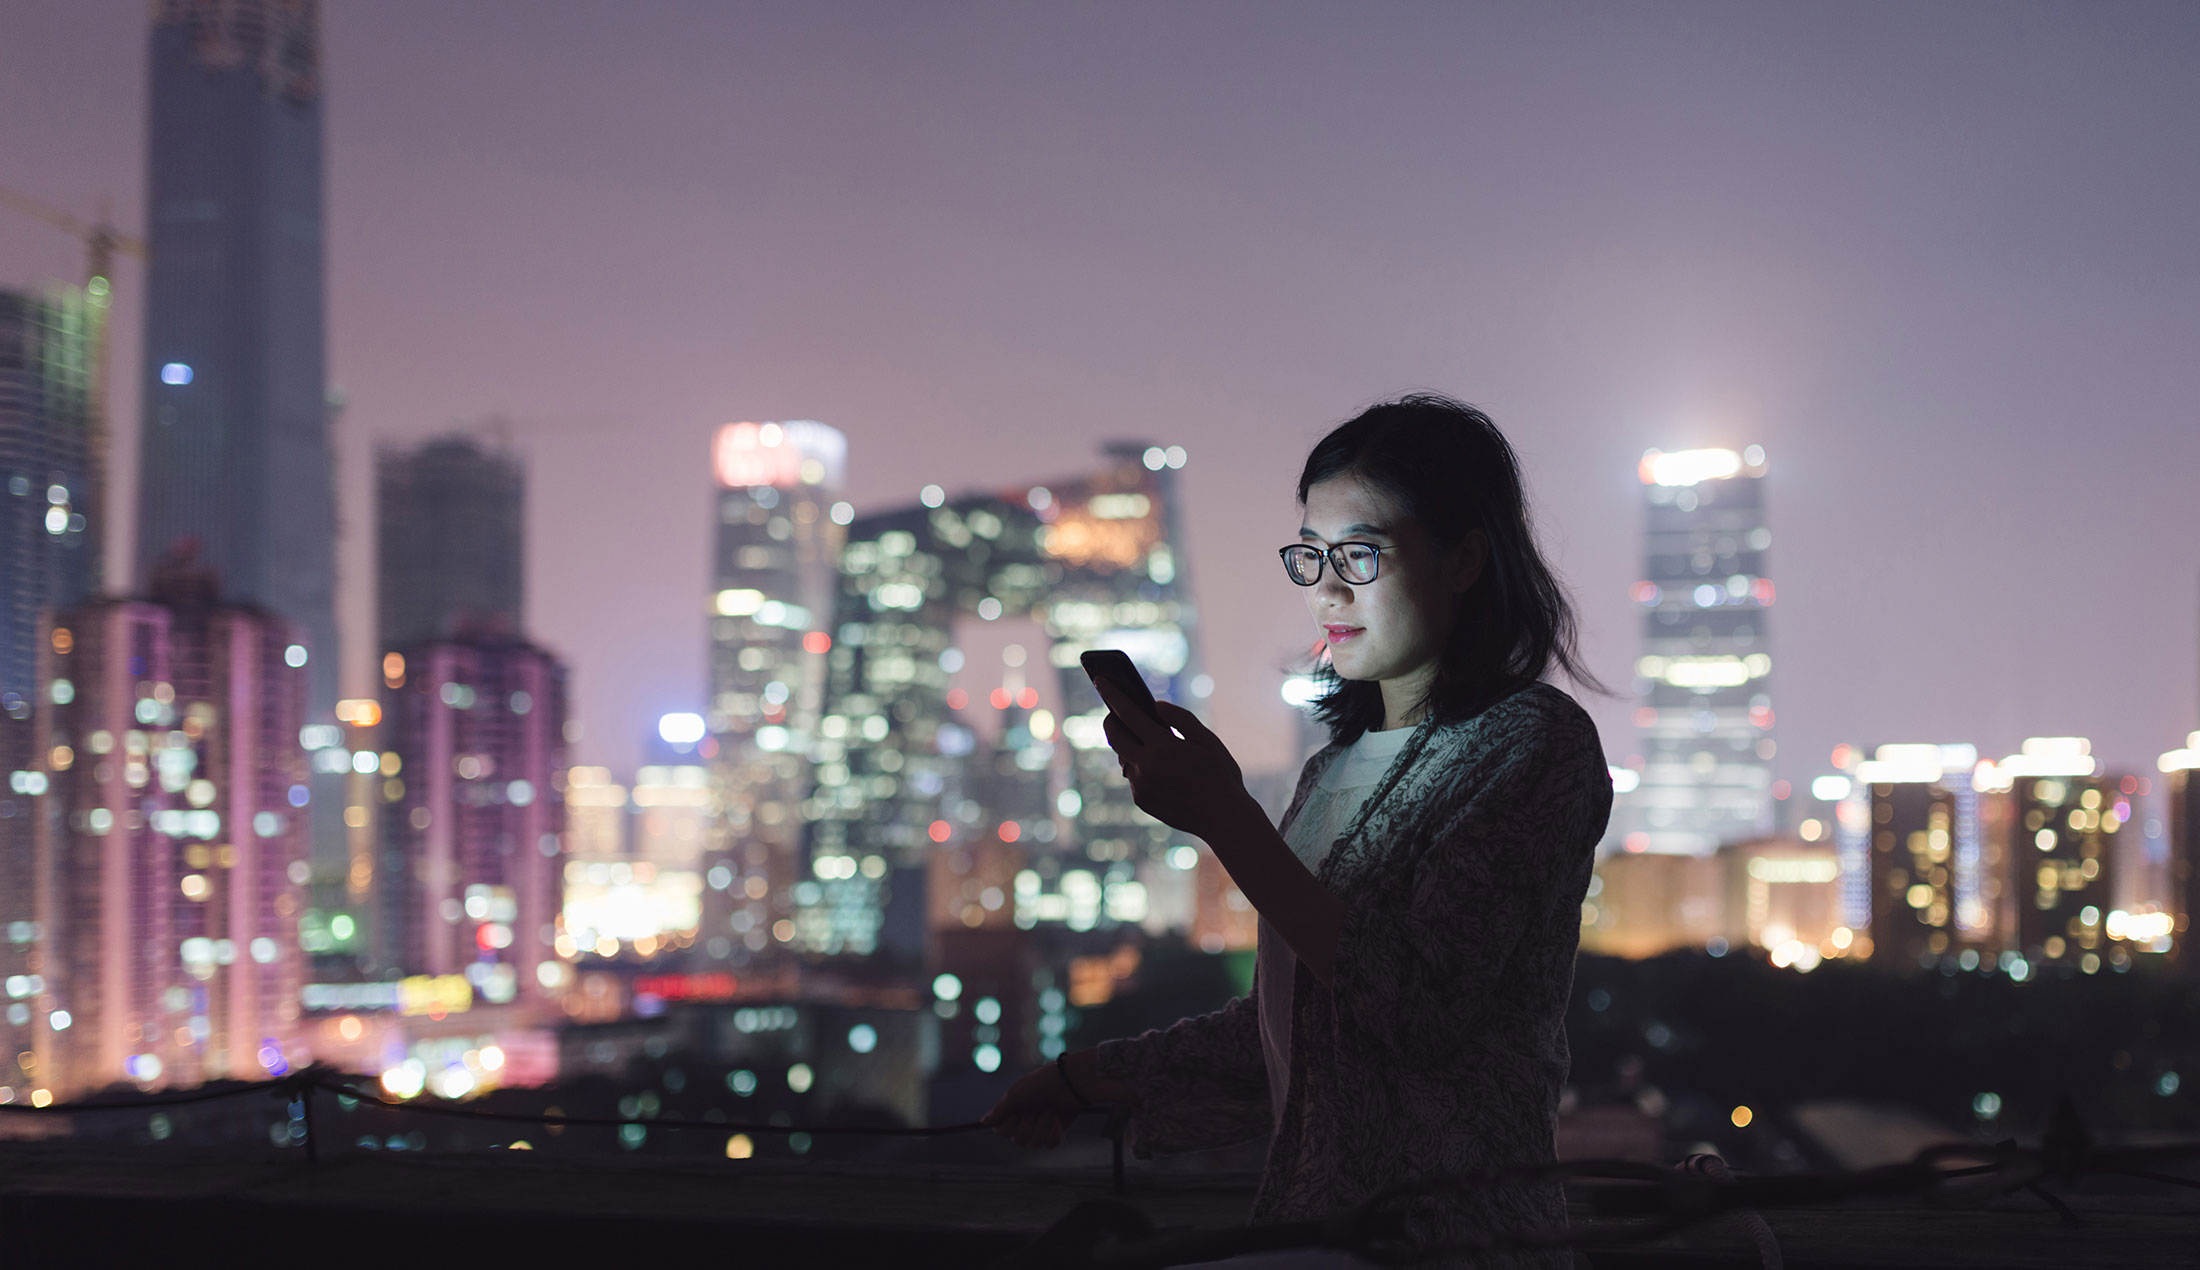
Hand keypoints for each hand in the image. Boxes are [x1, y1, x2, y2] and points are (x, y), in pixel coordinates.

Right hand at [981, 1061, 1088, 1148]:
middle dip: (1027, 1127)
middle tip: (1034, 1112)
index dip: (1008, 1126)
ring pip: (1034, 1144)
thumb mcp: (1016, 1094)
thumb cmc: (1039, 1084)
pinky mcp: (1056, 1131)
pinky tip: (1058, 1119)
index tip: (1015, 1114)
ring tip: (1050, 1111)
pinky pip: (1049, 1144)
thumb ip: (1000, 1111)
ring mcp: (1041, 1127)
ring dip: (1042, 1126)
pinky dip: (1054, 1132)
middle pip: (1018, 1141)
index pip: (1002, 1131)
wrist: (1068, 1082)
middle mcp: (1026, 1120)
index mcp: (1014, 1110)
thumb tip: (983, 1122)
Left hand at [1093, 679, 1256, 840]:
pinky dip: (1141, 765)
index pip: (1128, 713)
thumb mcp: (1208, 740)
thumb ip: (1180, 718)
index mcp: (1163, 747)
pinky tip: (1157, 765)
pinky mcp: (1142, 801)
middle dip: (1112, 720)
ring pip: (1124, 756)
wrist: (1225, 819)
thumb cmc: (1221, 774)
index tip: (1100, 680)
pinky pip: (1134, 776)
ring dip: (1129, 744)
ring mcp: (1141, 786)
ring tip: (1141, 736)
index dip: (1113, 694)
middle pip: (1114, 736)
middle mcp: (1146, 766)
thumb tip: (1155, 706)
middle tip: (1116, 711)